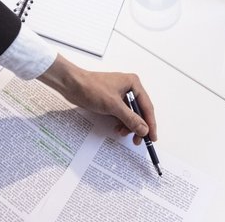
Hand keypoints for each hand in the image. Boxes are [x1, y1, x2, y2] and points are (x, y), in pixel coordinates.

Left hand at [37, 55, 157, 144]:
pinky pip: (121, 114)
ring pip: (130, 114)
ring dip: (128, 126)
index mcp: (133, 84)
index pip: (147, 106)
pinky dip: (121, 123)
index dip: (150, 123)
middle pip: (140, 111)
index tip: (152, 137)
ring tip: (123, 133)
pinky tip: (117, 128)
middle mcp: (129, 88)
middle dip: (138, 126)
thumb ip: (131, 119)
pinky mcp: (111, 101)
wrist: (72, 85)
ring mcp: (120, 94)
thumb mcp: (114, 105)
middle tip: (138, 140)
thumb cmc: (91, 88)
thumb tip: (144, 129)